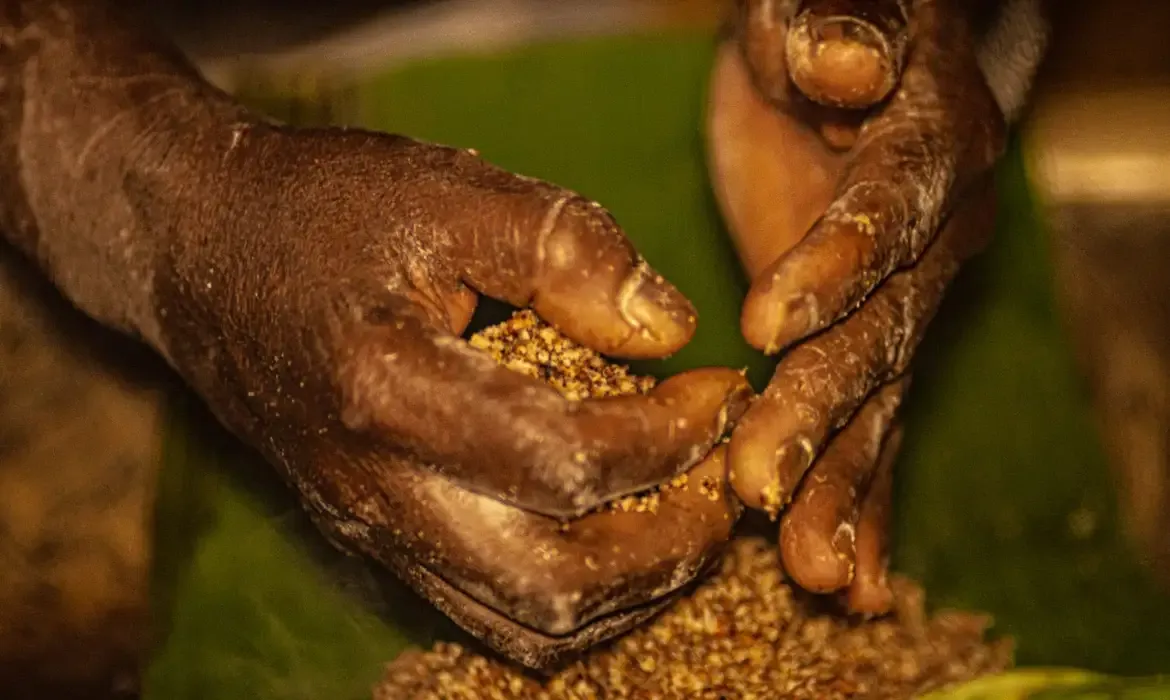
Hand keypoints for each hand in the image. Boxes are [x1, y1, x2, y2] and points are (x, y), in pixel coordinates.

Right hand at [138, 125, 751, 666]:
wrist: (205, 255)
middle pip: (553, 582)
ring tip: (689, 513)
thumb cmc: (325, 212)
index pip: (565, 460)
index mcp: (388, 394)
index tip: (716, 389)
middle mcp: (375, 489)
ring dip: (634, 588)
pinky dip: (577, 600)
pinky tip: (620, 536)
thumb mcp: (446, 193)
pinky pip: (488, 614)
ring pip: (526, 624)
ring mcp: (371, 528)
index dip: (668, 437)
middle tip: (723, 479)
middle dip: (669, 542)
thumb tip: (670, 329)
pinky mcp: (376, 539)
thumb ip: (567, 249)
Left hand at [707, 0, 1004, 612]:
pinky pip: (873, 426)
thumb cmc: (818, 30)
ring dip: (841, 485)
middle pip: (878, 334)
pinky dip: (860, 502)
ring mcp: (911, 301)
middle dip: (819, 412)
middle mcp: (938, 241)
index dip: (834, 268)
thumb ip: (838, 23)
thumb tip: (844, 59)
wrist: (845, 67)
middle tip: (761, 489)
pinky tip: (845, 574)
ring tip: (811, 570)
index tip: (768, 326)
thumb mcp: (818, 10)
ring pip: (876, 401)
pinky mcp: (874, 340)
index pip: (884, 214)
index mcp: (927, 152)